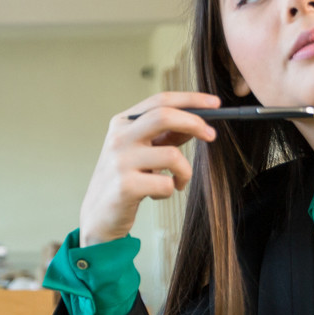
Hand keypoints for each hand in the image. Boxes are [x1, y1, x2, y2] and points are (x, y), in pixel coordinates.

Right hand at [77, 92, 219, 244]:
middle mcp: (119, 138)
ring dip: (185, 171)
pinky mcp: (126, 186)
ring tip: (179, 181)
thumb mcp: (142, 152)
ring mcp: (120, 161)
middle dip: (195, 123)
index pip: (160, 100)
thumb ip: (165, 136)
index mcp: (122, 124)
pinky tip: (158, 194)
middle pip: (164, 116)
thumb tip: (197, 122)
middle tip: (211, 135)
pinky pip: (166, 184)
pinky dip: (170, 190)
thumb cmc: (125, 179)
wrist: (98, 215)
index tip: (215, 103)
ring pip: (172, 155)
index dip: (191, 99)